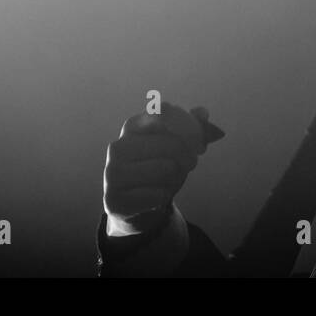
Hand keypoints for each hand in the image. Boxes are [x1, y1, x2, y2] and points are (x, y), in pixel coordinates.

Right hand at [103, 102, 222, 237]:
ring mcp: (113, 173)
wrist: (137, 202)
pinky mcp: (114, 198)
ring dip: (178, 175)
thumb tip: (203, 113)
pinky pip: (158, 194)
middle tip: (192, 162)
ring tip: (175, 177)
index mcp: (133, 126)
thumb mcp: (176, 143)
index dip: (189, 126)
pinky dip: (166, 194)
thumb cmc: (159, 165)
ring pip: (166, 169)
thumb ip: (192, 126)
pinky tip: (161, 194)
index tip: (199, 142)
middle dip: (188, 155)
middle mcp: (118, 147)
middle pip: (172, 143)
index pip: (163, 113)